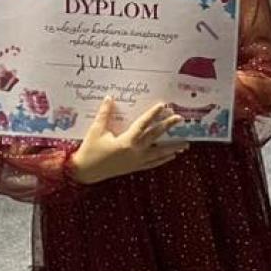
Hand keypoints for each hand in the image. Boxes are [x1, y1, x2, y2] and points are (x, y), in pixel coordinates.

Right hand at [69, 97, 187, 184]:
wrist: (85, 172)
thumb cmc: (90, 150)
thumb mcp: (96, 130)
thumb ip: (104, 114)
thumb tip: (109, 98)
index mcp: (126, 141)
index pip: (143, 124)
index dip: (153, 114)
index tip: (163, 106)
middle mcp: (135, 151)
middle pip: (155, 136)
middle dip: (168, 126)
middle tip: (180, 119)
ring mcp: (136, 161)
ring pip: (158, 153)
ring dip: (172, 147)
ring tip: (185, 144)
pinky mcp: (135, 168)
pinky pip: (153, 163)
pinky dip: (163, 159)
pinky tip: (172, 156)